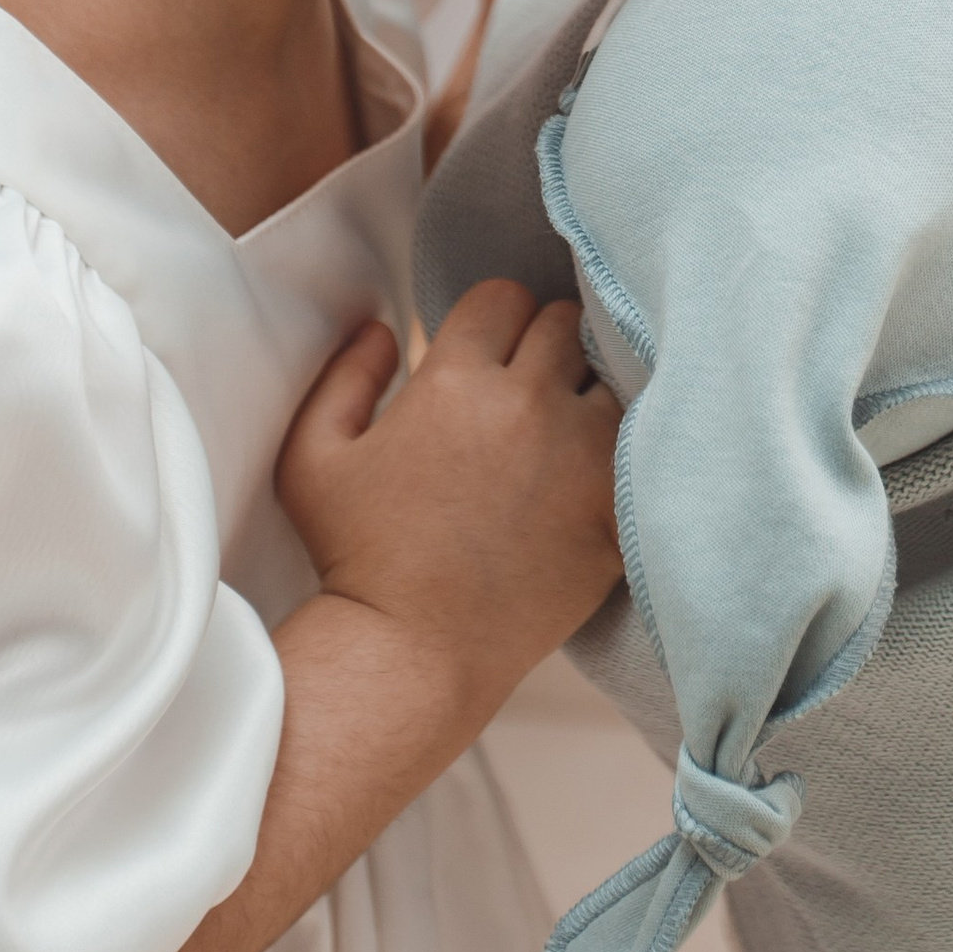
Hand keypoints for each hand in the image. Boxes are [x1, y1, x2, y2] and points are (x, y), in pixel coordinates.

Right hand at [275, 279, 620, 729]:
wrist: (414, 654)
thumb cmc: (357, 557)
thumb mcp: (312, 456)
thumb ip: (343, 374)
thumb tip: (381, 325)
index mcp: (455, 381)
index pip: (504, 297)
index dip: (491, 321)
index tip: (485, 354)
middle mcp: (527, 404)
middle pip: (564, 324)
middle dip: (544, 344)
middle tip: (526, 386)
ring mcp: (580, 456)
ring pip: (611, 377)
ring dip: (588, 390)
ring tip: (565, 424)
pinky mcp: (614, 507)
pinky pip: (640, 444)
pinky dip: (622, 446)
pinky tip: (596, 465)